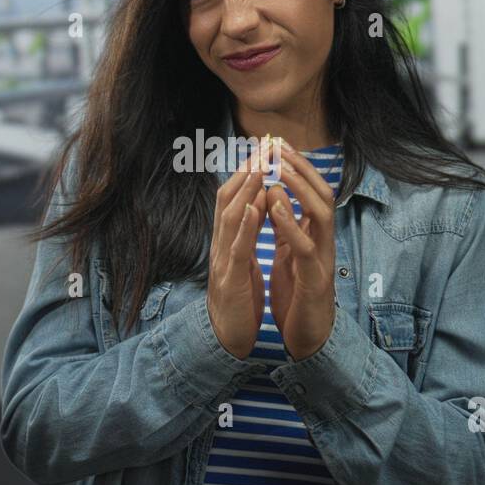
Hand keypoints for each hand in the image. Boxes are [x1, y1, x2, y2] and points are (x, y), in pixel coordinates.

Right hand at [206, 154, 267, 358]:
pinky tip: (254, 208)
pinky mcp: (230, 280)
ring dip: (245, 190)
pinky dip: (245, 227)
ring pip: (230, 218)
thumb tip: (256, 206)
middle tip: (263, 145)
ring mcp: (222, 261)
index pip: (234, 198)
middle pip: (228, 199)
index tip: (264, 148)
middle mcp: (221, 244)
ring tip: (259, 166)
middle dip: (246, 170)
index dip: (247, 172)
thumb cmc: (238, 299)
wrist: (226, 339)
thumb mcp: (244, 261)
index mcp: (228, 240)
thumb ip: (246, 235)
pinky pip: (237, 249)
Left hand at [265, 142, 336, 360]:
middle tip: (281, 145)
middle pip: (323, 194)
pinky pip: (305, 248)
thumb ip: (288, 228)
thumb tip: (276, 196)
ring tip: (279, 168)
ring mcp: (323, 260)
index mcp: (315, 236)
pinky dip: (290, 226)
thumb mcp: (291, 255)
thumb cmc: (298, 296)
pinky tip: (273, 208)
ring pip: (322, 215)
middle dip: (302, 167)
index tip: (277, 143)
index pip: (312, 192)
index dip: (297, 167)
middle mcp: (324, 242)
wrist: (308, 339)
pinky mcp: (315, 282)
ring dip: (300, 189)